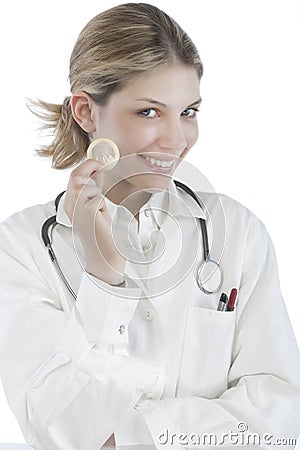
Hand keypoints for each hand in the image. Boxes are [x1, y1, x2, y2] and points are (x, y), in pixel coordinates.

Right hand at [63, 159, 124, 284]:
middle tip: (104, 166)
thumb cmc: (102, 235)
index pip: (74, 177)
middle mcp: (70, 207)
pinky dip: (103, 203)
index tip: (100, 163)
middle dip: (92, 167)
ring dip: (98, 192)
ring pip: (88, 186)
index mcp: (70, 204)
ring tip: (100, 208)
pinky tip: (102, 217)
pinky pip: (98, 197)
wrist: (104, 257)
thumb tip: (99, 170)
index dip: (87, 166)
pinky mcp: (88, 213)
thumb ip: (94, 190)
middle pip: (76, 176)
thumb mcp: (95, 208)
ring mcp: (77, 210)